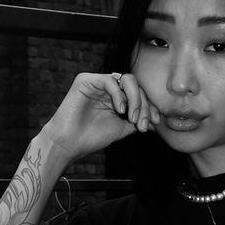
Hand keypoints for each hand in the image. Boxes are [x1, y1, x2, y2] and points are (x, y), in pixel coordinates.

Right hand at [43, 71, 159, 161]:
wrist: (69, 144)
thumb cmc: (91, 137)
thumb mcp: (122, 129)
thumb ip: (137, 121)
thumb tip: (155, 120)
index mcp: (116, 97)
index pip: (139, 94)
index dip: (150, 107)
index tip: (156, 123)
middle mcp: (108, 88)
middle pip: (136, 86)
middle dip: (143, 106)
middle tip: (141, 124)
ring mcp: (97, 83)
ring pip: (127, 80)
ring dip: (135, 99)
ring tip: (131, 117)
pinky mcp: (86, 80)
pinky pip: (111, 81)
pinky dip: (119, 95)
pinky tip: (119, 110)